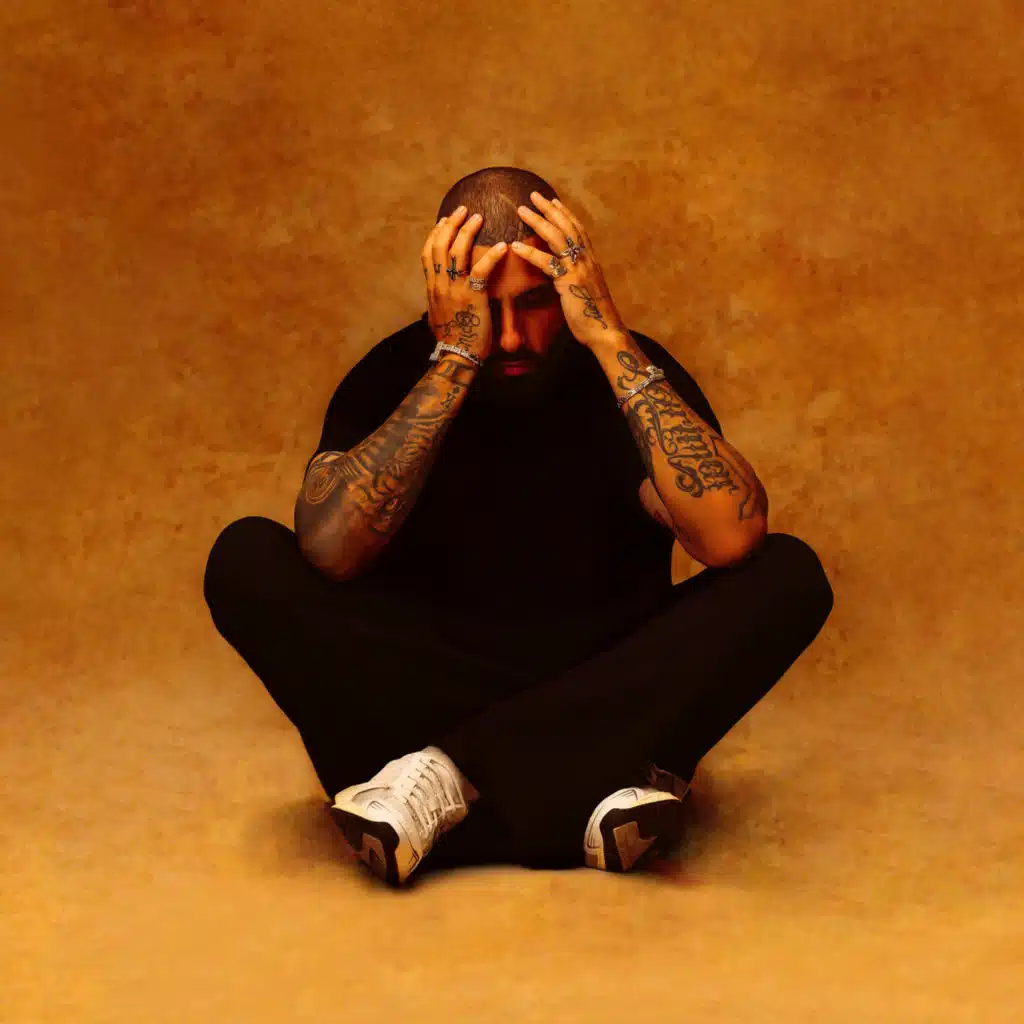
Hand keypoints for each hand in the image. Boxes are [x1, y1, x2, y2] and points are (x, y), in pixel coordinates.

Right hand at [422, 206, 507, 362]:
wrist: (457, 356)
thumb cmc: (452, 339)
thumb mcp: (438, 315)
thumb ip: (439, 299)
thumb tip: (438, 293)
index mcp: (432, 288)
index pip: (428, 253)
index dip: (435, 234)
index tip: (444, 220)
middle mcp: (440, 285)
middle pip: (441, 245)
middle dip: (451, 224)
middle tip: (463, 210)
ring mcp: (455, 290)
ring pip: (457, 252)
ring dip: (468, 231)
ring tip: (479, 217)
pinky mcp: (472, 298)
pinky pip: (480, 271)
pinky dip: (491, 256)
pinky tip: (502, 246)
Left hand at [512, 191, 626, 347]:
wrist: (605, 332)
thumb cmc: (594, 316)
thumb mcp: (586, 291)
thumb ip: (577, 278)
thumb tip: (567, 275)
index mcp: (591, 261)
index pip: (578, 230)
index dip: (565, 214)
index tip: (553, 201)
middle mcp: (586, 260)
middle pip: (567, 226)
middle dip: (549, 209)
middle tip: (533, 195)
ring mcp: (579, 269)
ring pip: (557, 238)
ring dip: (537, 221)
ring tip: (521, 210)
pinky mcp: (569, 282)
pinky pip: (547, 263)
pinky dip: (530, 253)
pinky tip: (515, 246)